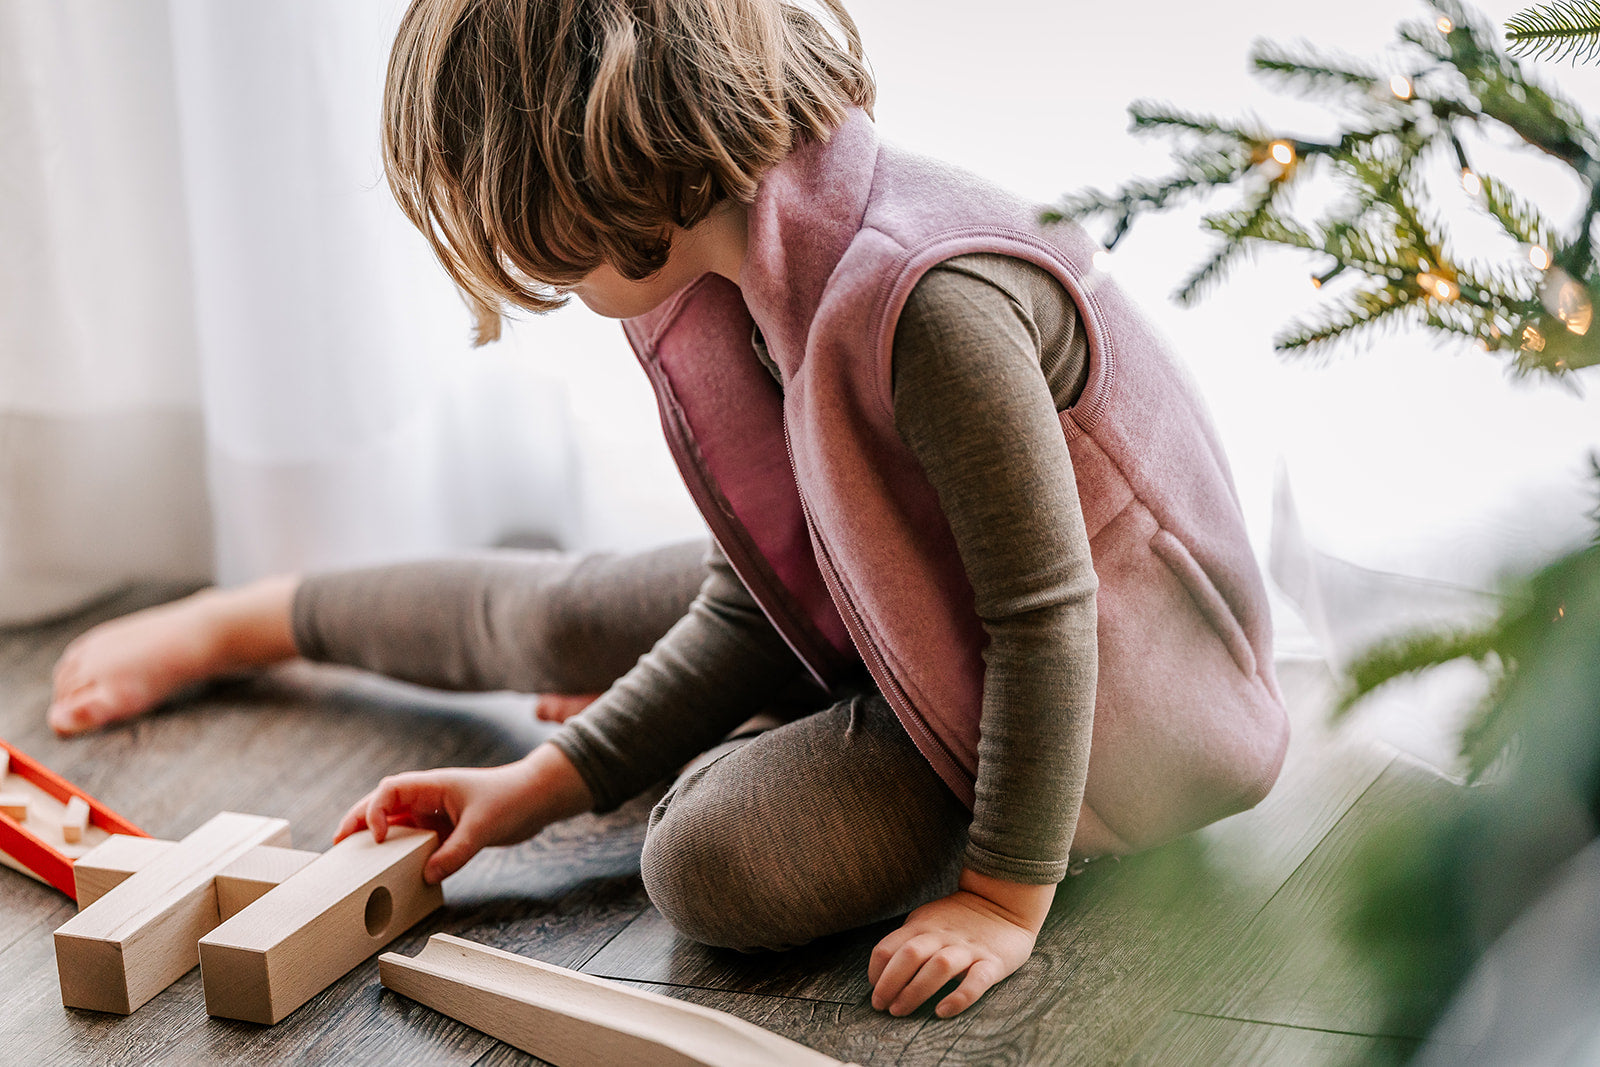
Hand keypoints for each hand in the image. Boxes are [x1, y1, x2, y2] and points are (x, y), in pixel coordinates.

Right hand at [334, 742, 592, 882]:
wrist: (538, 798)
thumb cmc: (512, 800)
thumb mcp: (483, 829)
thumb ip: (455, 853)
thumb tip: (426, 876)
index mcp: (434, 785)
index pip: (390, 791)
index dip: (374, 811)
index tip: (374, 837)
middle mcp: (429, 797)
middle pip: (383, 804)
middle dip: (358, 820)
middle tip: (337, 844)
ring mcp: (436, 812)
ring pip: (397, 823)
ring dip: (376, 837)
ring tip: (354, 857)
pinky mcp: (445, 829)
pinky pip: (415, 839)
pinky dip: (400, 850)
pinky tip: (391, 867)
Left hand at [868, 869, 1054, 1017]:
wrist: (1004, 901)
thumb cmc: (959, 918)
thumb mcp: (927, 920)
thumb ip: (908, 939)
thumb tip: (882, 972)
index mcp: (922, 925)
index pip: (889, 946)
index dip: (876, 971)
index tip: (875, 990)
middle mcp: (942, 935)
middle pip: (909, 956)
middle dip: (890, 983)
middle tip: (882, 1006)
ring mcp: (968, 948)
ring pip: (938, 967)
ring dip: (915, 991)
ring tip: (901, 1011)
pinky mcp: (993, 962)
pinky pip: (976, 981)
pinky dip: (959, 997)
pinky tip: (943, 1011)